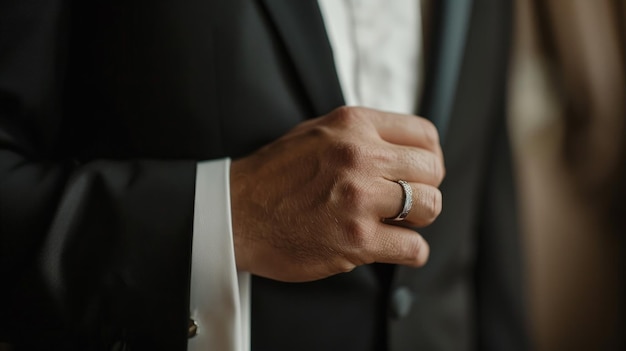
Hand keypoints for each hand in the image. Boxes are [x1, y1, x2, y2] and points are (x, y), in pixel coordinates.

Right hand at [230, 106, 444, 281]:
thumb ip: (360, 134)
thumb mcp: (316, 132)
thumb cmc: (272, 175)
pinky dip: (410, 252)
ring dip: (419, 219)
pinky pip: (413, 248)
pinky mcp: (356, 239)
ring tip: (398, 223)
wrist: (236, 213)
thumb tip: (401, 147)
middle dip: (426, 188)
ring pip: (430, 206)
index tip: (422, 172)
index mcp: (352, 126)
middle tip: (409, 200)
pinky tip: (394, 247)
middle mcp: (359, 157)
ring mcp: (358, 199)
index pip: (424, 135)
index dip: (429, 157)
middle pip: (432, 170)